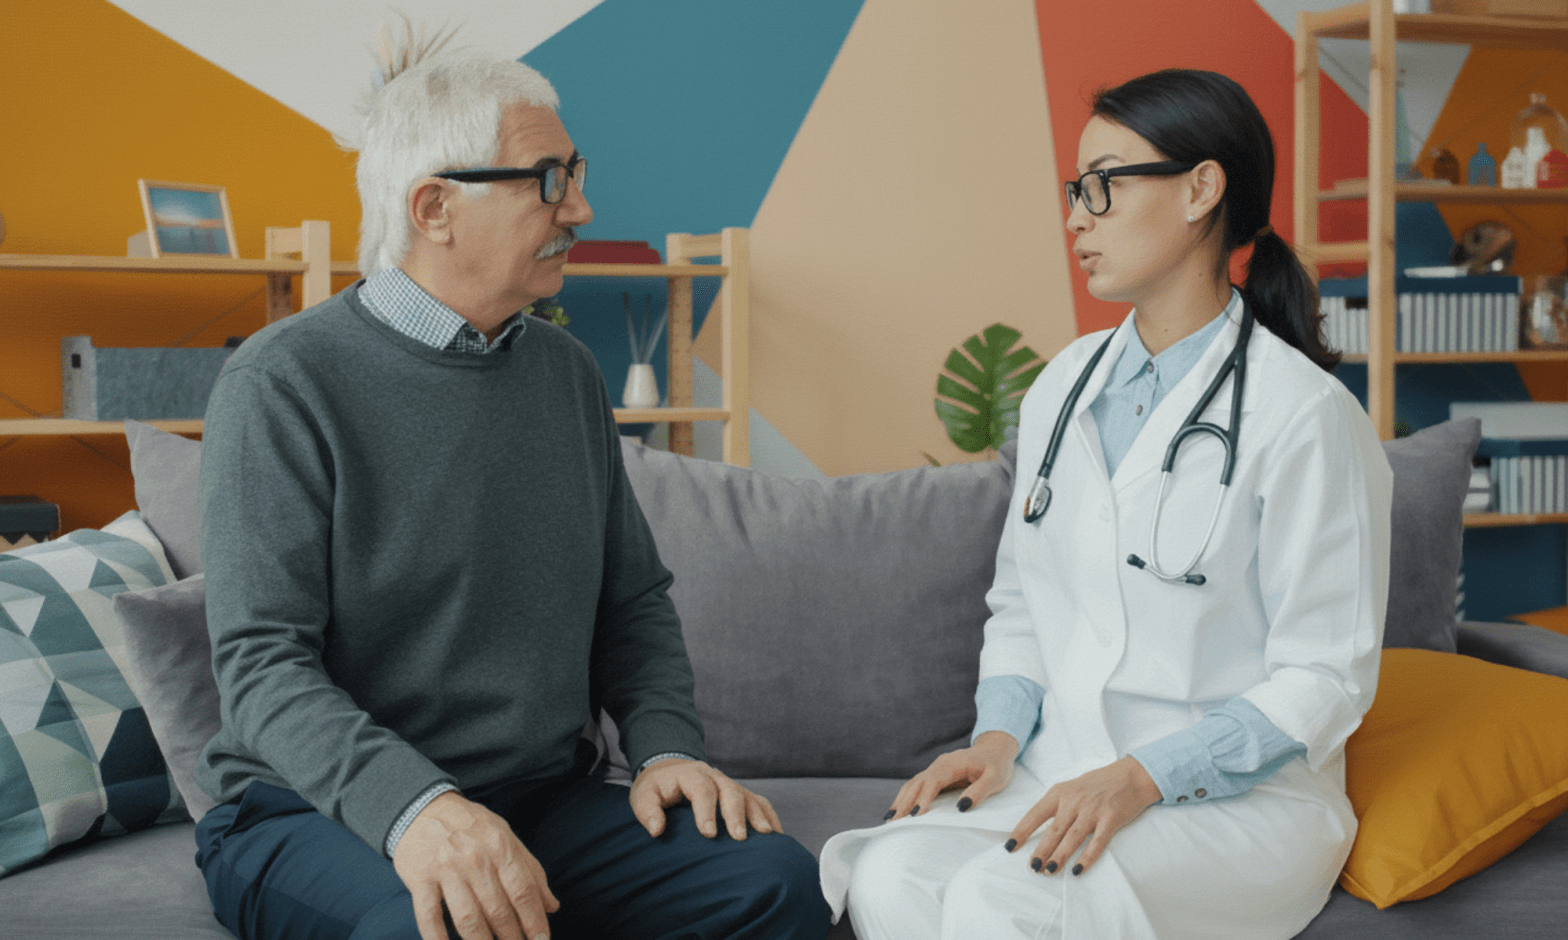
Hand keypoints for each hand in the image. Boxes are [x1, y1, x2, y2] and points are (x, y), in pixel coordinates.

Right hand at [392, 791, 559, 939]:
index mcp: (500, 846)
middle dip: (512, 938)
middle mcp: (475, 858)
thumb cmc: (470, 826)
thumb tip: (552, 906)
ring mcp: (446, 869)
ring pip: (468, 918)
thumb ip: (531, 871)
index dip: (535, 921)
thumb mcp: (506, 837)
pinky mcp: (420, 880)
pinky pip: (429, 916)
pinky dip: (437, 939)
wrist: (422, 808)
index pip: (523, 891)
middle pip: (498, 909)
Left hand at [629, 758, 781, 840]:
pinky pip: (759, 802)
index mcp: (690, 774)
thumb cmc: (657, 790)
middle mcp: (714, 777)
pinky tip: (776, 835)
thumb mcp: (644, 796)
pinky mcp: (740, 794)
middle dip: (735, 814)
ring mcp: (729, 784)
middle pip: (730, 791)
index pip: (701, 789)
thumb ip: (648, 811)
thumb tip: (657, 830)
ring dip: (757, 815)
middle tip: (739, 837)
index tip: (708, 834)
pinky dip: (769, 816)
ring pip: (747, 796)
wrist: (670, 772)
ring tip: (766, 835)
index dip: (706, 811)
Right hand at [887, 731, 1018, 820]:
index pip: (933, 781)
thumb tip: (961, 807)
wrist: (995, 750)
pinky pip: (917, 786)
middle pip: (917, 783)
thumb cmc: (997, 765)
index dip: (923, 798)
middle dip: (905, 803)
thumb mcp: (996, 779)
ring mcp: (936, 769)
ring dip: (901, 801)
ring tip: (890, 819)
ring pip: (913, 784)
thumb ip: (980, 791)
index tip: (915, 816)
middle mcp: (940, 765)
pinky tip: (899, 810)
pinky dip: (906, 797)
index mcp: (953, 764)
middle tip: (894, 823)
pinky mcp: (935, 775)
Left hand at [1008, 756, 1160, 876]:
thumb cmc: (1098, 783)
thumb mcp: (1071, 787)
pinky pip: (1097, 842)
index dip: (1022, 831)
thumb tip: (1037, 827)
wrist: (1130, 776)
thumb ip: (1057, 804)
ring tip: (1049, 870)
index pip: (1035, 814)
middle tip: (1032, 867)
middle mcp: (1074, 801)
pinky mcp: (1110, 819)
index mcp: (1060, 792)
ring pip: (1072, 838)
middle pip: (1053, 830)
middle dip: (1041, 850)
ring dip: (1060, 856)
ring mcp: (1093, 810)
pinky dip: (1087, 857)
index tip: (1010, 847)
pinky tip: (1078, 869)